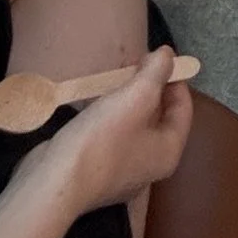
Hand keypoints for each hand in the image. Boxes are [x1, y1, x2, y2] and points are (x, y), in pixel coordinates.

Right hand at [24, 47, 192, 215]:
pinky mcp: (97, 169)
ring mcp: (123, 171)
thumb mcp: (135, 97)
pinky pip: (112, 134)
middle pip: (159, 116)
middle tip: (132, 62)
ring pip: (134, 124)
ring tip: (113, 75)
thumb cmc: (101, 140)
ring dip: (127, 97)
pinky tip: (94, 99)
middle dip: (149, 85)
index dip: (174, 78)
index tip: (156, 56)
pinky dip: (109, 113)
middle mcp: (150, 164)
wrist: (53, 183)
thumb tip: (168, 54)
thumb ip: (156, 72)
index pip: (183, 108)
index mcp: (168, 151)